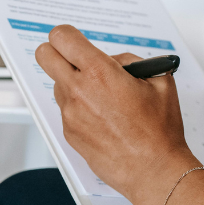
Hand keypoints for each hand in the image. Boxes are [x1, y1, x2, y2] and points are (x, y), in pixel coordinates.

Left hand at [35, 26, 199, 204]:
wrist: (153, 169)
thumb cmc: (159, 131)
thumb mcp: (159, 82)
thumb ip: (132, 63)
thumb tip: (116, 61)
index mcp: (99, 72)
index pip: (62, 37)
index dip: (66, 35)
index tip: (73, 40)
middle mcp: (78, 90)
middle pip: (44, 55)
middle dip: (56, 52)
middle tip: (74, 59)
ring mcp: (70, 113)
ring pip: (57, 84)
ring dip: (72, 83)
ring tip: (102, 97)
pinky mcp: (68, 132)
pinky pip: (66, 109)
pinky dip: (79, 107)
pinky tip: (103, 118)